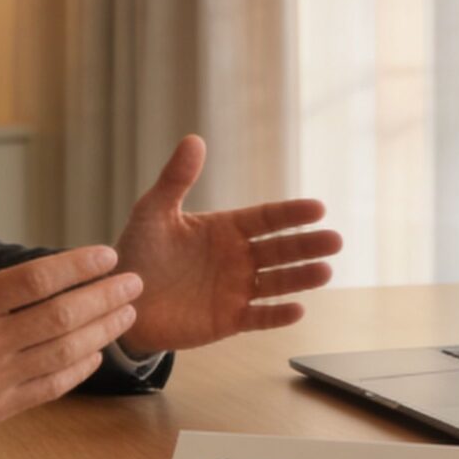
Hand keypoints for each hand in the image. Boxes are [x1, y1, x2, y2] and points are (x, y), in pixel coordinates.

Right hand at [0, 180, 141, 458]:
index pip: (35, 280)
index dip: (78, 266)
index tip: (106, 256)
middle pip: (60, 315)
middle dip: (104, 297)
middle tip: (134, 282)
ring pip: (63, 352)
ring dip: (102, 331)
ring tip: (127, 313)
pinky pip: (50, 387)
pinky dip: (79, 368)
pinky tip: (97, 351)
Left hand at [113, 135, 341, 352]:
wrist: (122, 297)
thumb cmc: (139, 250)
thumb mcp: (154, 210)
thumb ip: (176, 179)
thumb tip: (194, 139)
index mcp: (226, 229)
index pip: (266, 219)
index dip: (291, 214)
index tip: (318, 208)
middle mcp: (238, 258)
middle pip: (280, 250)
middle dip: (308, 245)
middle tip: (336, 240)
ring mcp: (235, 289)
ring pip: (276, 283)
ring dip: (301, 277)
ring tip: (325, 272)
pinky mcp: (227, 320)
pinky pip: (258, 317)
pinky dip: (277, 315)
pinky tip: (297, 309)